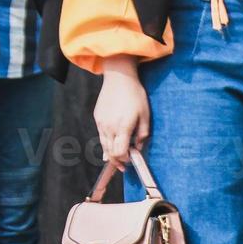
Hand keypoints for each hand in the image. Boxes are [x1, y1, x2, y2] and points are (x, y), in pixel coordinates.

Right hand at [95, 56, 150, 171]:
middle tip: (124, 166)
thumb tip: (138, 147)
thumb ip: (142, 134)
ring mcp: (101, 122)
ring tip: (118, 158)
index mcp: (122, 127)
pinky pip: (101, 135)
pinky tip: (112, 144)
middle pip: (110, 152)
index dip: (125, 160)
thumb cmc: (134, 95)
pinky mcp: (97, 117)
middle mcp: (109, 127)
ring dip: (111, 153)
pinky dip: (106, 142)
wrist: (118, 77)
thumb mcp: (145, 115)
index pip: (120, 152)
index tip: (130, 161)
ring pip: (103, 145)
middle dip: (117, 161)